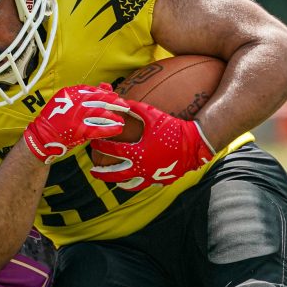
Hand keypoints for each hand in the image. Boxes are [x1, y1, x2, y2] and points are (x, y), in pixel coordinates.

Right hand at [22, 84, 127, 163]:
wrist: (41, 137)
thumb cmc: (56, 119)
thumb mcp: (67, 101)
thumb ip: (86, 94)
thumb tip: (108, 86)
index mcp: (69, 93)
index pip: (92, 90)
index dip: (106, 93)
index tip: (115, 96)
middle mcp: (73, 102)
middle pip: (99, 100)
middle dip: (114, 103)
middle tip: (125, 106)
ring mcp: (76, 116)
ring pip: (101, 114)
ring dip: (114, 117)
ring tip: (122, 120)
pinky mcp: (78, 130)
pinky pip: (98, 129)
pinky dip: (110, 129)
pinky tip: (118, 129)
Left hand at [88, 100, 214, 189]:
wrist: (194, 144)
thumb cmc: (172, 128)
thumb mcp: (153, 115)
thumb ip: (135, 109)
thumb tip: (121, 101)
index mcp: (138, 152)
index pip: (113, 151)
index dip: (102, 147)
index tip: (95, 143)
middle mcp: (141, 167)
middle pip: (115, 173)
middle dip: (102, 172)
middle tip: (93, 169)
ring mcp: (150, 176)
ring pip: (127, 183)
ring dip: (115, 181)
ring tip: (108, 180)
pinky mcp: (158, 180)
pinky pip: (142, 184)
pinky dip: (132, 184)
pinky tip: (127, 183)